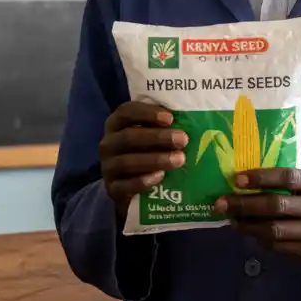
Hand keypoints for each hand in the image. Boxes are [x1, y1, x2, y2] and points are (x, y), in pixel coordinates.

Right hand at [98, 101, 186, 220]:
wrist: (130, 188)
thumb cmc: (146, 154)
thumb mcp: (152, 138)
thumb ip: (164, 127)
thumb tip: (192, 119)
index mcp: (116, 124)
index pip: (126, 111)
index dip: (147, 113)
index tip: (170, 118)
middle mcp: (108, 144)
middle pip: (129, 136)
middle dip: (157, 137)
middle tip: (183, 139)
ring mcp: (107, 167)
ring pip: (127, 161)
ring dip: (155, 159)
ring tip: (179, 159)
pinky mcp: (112, 189)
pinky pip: (125, 185)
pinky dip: (143, 181)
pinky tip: (161, 177)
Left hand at [214, 168, 300, 264]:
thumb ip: (294, 181)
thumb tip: (249, 181)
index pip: (288, 177)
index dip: (260, 177)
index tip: (237, 179)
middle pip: (276, 206)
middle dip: (244, 204)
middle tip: (221, 202)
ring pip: (274, 230)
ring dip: (247, 225)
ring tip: (231, 218)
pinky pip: (278, 247)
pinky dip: (259, 239)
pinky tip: (249, 232)